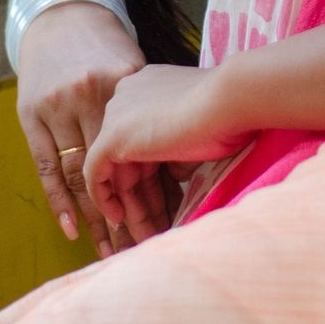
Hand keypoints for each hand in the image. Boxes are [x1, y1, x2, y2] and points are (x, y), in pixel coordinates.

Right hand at [16, 1, 173, 256]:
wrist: (61, 13)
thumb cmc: (106, 45)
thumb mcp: (133, 66)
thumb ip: (148, 107)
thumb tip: (178, 162)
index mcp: (119, 81)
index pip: (137, 146)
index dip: (150, 190)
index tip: (164, 225)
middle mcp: (86, 94)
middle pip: (108, 166)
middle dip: (125, 212)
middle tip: (140, 248)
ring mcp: (56, 105)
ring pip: (78, 173)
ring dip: (94, 216)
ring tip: (109, 250)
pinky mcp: (30, 114)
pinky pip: (45, 166)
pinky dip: (59, 200)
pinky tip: (73, 229)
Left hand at [85, 62, 249, 231]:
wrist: (228, 101)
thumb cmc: (223, 114)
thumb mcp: (195, 134)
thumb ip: (178, 150)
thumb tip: (172, 174)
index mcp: (148, 86)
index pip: (142, 137)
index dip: (154, 176)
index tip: (167, 204)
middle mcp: (127, 95)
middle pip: (128, 156)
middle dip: (143, 197)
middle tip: (154, 228)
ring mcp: (117, 113)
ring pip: (116, 169)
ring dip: (131, 206)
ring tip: (143, 236)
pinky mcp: (111, 135)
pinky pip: (96, 173)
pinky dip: (105, 197)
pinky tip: (120, 219)